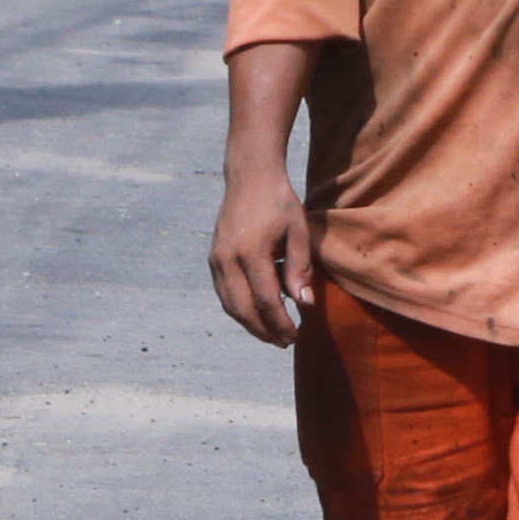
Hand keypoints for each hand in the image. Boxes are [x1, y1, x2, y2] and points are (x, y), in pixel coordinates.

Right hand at [208, 166, 313, 343]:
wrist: (249, 177)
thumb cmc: (279, 202)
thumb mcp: (299, 232)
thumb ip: (300, 268)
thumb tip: (305, 304)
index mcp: (251, 253)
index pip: (265, 301)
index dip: (280, 323)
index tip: (296, 336)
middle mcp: (228, 259)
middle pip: (243, 309)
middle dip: (264, 331)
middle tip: (285, 342)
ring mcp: (216, 260)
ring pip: (230, 305)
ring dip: (250, 324)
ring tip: (273, 334)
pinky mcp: (213, 258)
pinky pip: (224, 293)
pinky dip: (239, 309)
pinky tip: (257, 314)